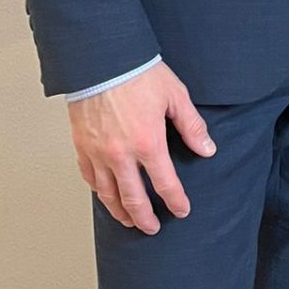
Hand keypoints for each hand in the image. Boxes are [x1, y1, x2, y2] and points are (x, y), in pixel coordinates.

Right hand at [69, 63, 215, 234]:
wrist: (101, 60)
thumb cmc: (139, 74)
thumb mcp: (175, 96)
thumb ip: (192, 127)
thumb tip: (207, 150)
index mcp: (148, 143)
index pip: (165, 184)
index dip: (175, 201)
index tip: (181, 211)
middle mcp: (121, 155)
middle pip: (134, 199)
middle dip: (145, 218)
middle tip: (152, 228)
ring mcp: (98, 153)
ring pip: (108, 194)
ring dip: (120, 212)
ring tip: (129, 221)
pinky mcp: (82, 147)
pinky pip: (89, 178)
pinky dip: (99, 192)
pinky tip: (105, 196)